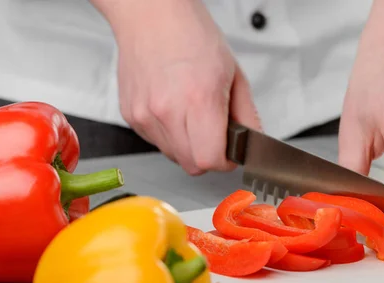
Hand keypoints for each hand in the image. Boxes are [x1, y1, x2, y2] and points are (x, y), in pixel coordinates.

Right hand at [95, 0, 261, 174]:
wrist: (151, 16)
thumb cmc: (191, 36)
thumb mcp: (234, 74)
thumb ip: (247, 116)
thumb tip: (252, 143)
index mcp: (199, 99)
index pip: (210, 160)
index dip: (225, 162)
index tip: (229, 154)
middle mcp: (168, 111)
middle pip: (192, 165)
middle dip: (208, 157)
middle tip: (214, 136)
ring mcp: (145, 115)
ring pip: (173, 156)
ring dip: (188, 146)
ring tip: (191, 115)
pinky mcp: (131, 116)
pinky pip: (156, 142)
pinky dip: (169, 135)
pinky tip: (173, 109)